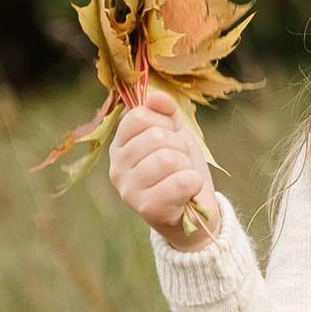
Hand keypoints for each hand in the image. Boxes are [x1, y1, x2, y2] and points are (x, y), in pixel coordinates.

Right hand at [107, 88, 222, 251]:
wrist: (193, 215)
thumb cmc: (180, 171)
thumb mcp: (175, 135)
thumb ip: (164, 113)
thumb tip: (158, 97)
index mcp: (120, 147)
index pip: (139, 116)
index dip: (164, 122)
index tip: (171, 138)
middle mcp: (117, 168)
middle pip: (156, 136)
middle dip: (179, 147)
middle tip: (179, 164)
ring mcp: (129, 190)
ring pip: (168, 158)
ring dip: (186, 166)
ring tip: (182, 178)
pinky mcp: (148, 209)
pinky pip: (181, 181)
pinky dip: (194, 183)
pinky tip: (188, 192)